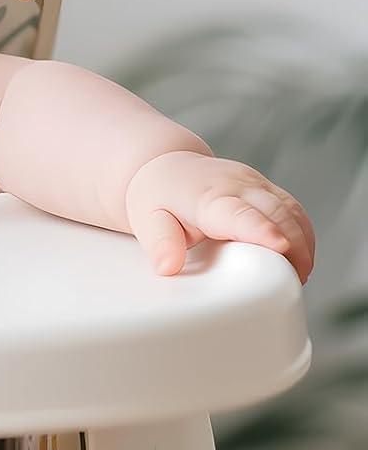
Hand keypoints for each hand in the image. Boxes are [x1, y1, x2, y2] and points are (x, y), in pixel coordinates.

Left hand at [124, 151, 314, 283]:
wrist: (166, 168)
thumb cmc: (157, 198)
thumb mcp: (147, 221)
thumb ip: (159, 243)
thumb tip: (168, 267)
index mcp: (207, 197)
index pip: (239, 214)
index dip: (261, 230)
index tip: (279, 247)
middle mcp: (237, 185)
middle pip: (276, 214)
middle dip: (294, 247)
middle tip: (295, 281)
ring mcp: (255, 184)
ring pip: (291, 211)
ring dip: (303, 243)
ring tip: (299, 276)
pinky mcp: (267, 188)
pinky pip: (294, 209)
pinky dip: (303, 234)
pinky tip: (300, 258)